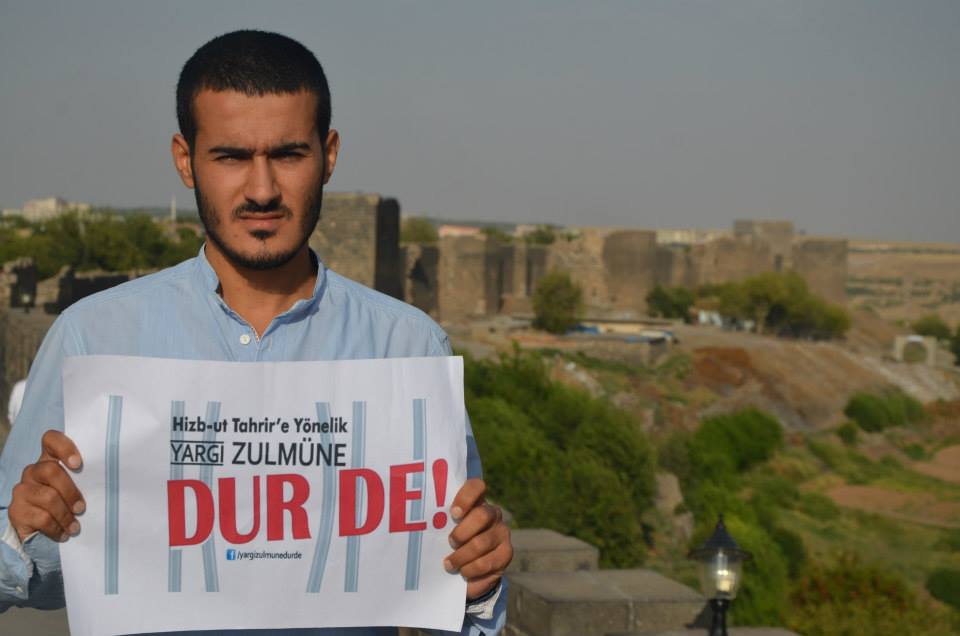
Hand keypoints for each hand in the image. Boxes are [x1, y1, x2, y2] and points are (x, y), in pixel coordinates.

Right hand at [8, 430, 84, 541]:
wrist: (41, 531)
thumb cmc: (68, 503)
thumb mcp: (77, 488)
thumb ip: (85, 478)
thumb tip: (114, 477)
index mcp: (50, 460)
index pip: (51, 439)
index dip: (64, 447)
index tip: (78, 464)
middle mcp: (33, 471)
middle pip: (51, 471)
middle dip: (71, 492)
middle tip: (82, 508)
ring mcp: (22, 490)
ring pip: (48, 497)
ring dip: (66, 515)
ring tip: (75, 526)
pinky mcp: (16, 510)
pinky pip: (41, 518)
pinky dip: (56, 528)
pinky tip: (63, 534)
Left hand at [444, 478, 512, 599]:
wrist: (468, 566)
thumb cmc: (450, 540)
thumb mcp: (444, 528)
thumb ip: (438, 522)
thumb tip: (413, 524)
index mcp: (476, 501)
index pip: (477, 487)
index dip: (466, 497)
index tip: (453, 513)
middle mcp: (492, 513)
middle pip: (481, 515)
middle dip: (462, 532)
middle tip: (450, 543)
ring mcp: (502, 532)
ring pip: (482, 542)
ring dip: (462, 556)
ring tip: (449, 564)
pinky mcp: (506, 553)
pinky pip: (487, 562)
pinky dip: (471, 570)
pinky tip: (463, 573)